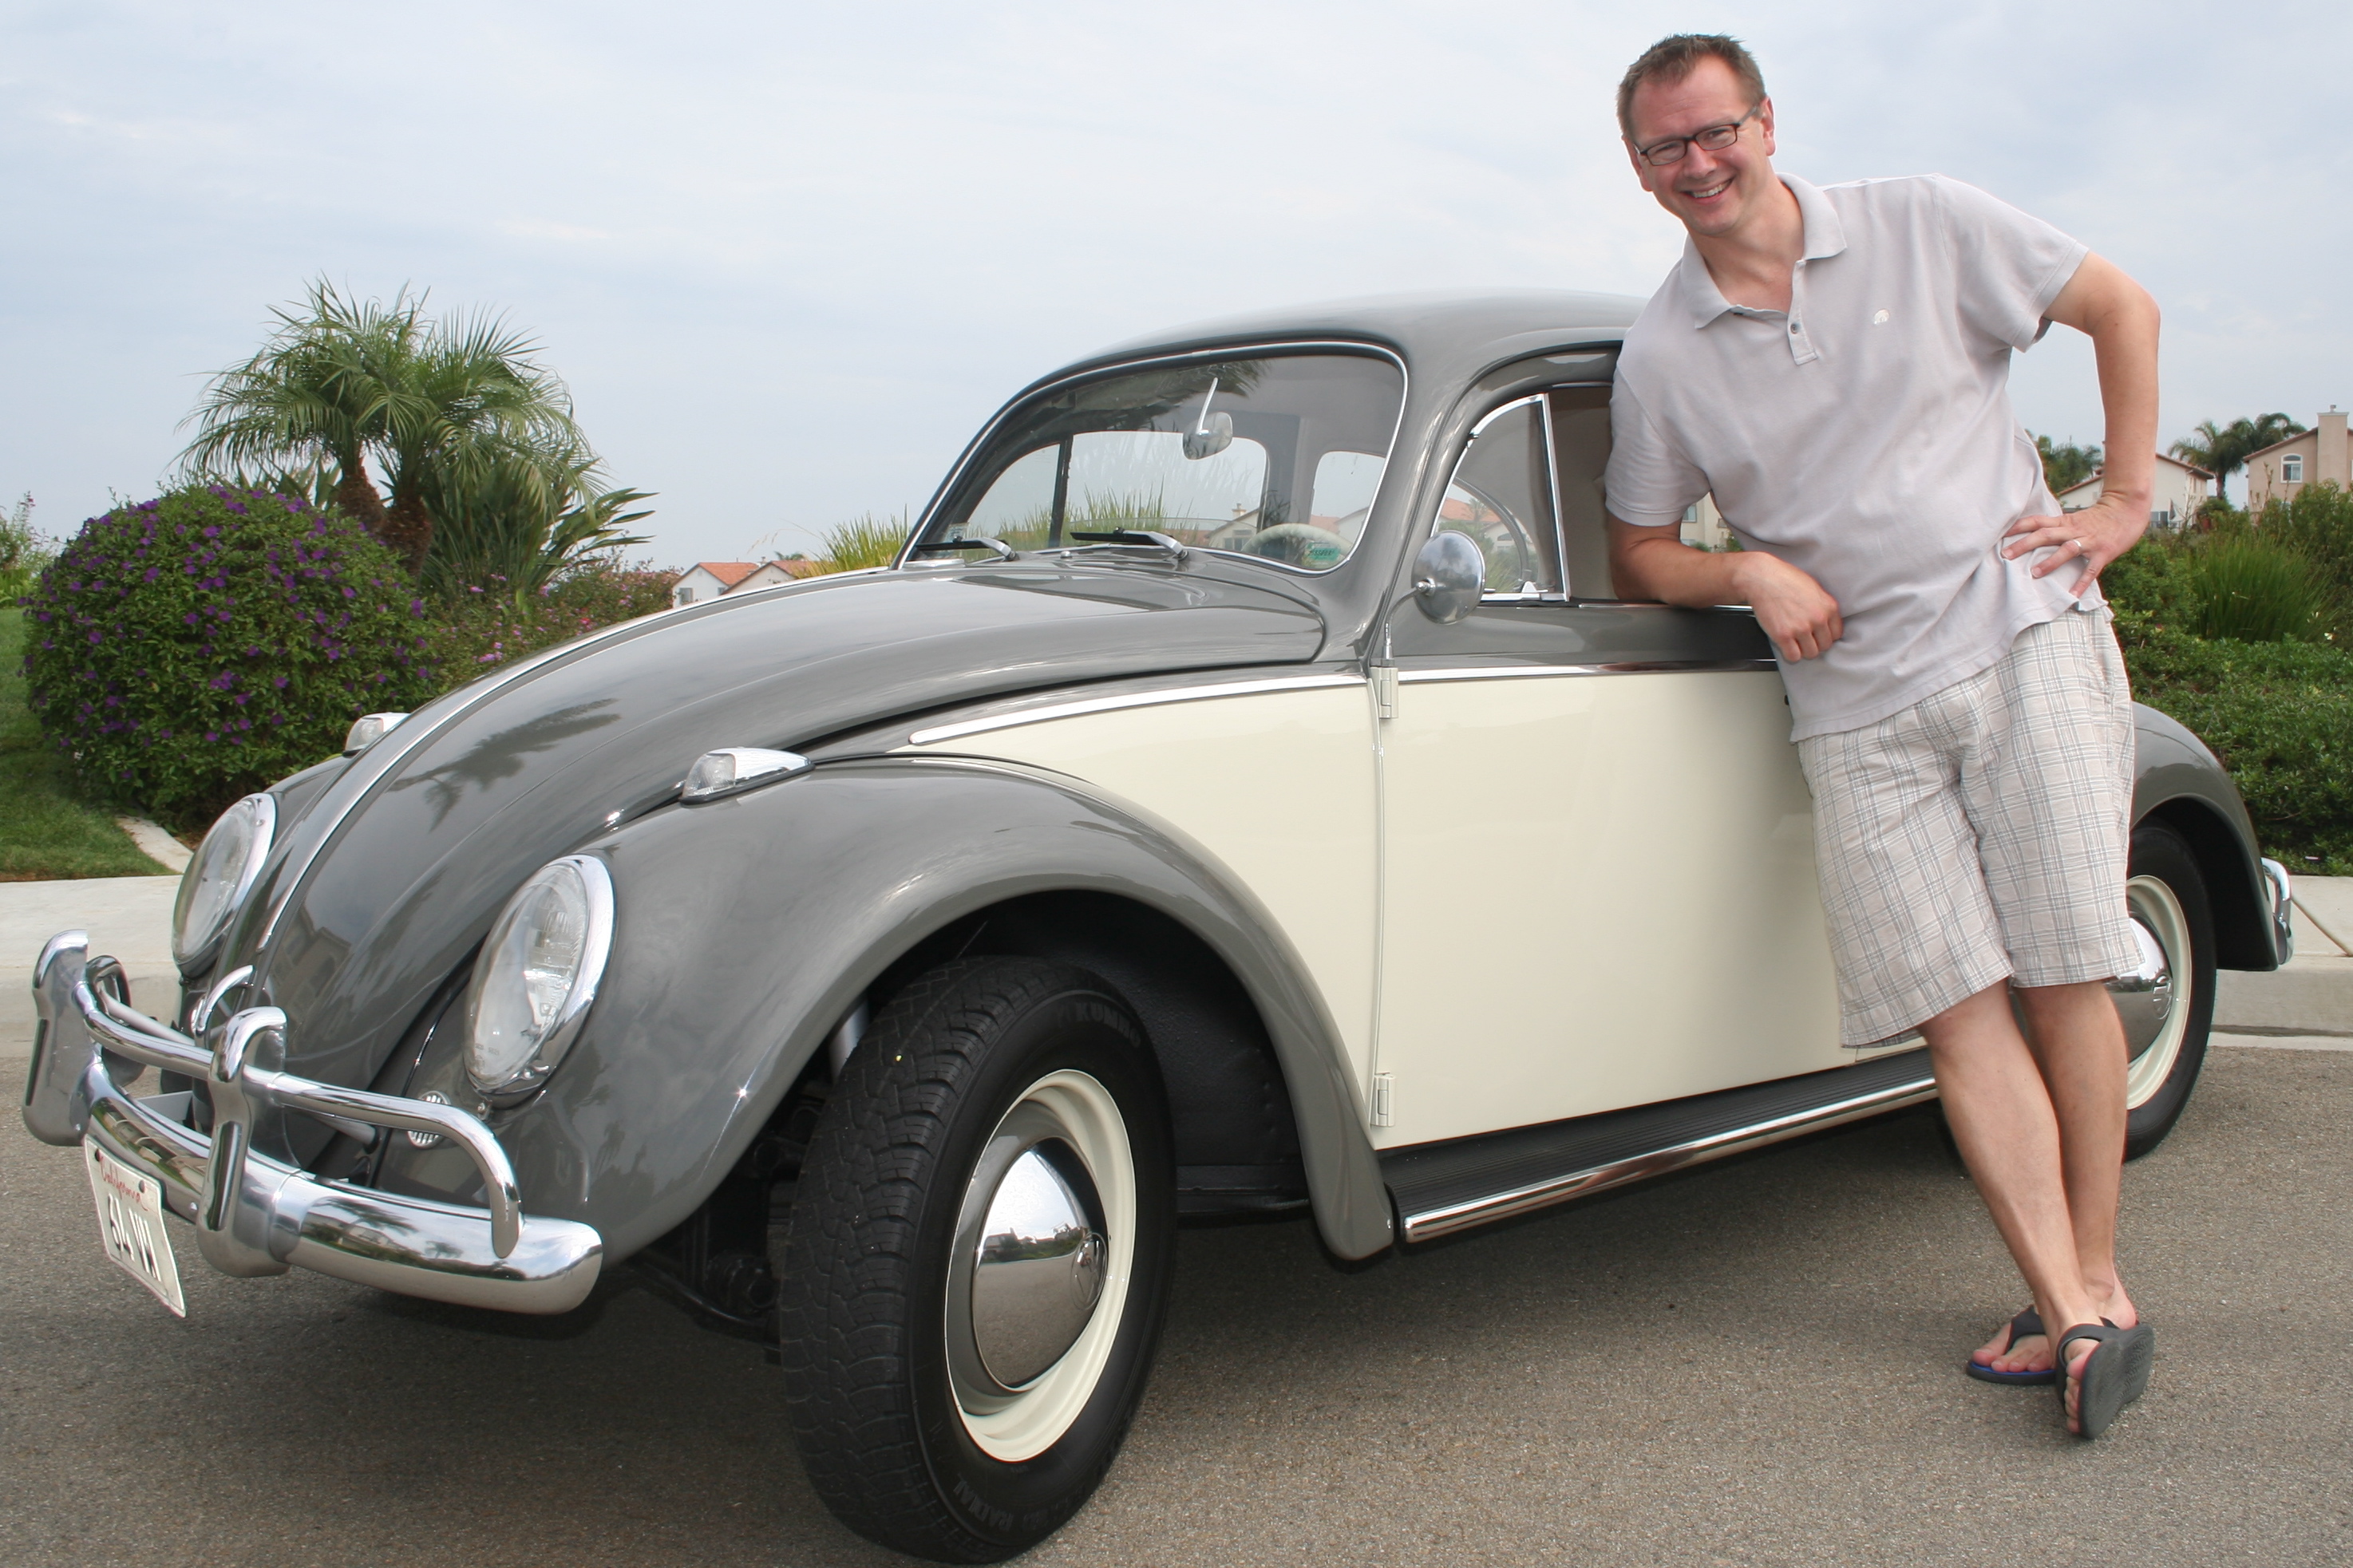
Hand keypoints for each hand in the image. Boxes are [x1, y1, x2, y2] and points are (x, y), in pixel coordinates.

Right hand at [1734, 552, 1843, 660]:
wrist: (1763, 577)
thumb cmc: (1785, 579)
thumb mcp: (1813, 588)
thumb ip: (1823, 607)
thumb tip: (1825, 623)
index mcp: (1829, 607)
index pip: (1836, 634)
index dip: (1825, 636)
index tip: (1817, 635)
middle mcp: (1818, 619)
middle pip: (1824, 646)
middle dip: (1814, 644)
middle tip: (1803, 639)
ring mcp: (1801, 628)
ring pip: (1810, 654)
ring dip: (1802, 650)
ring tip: (1794, 642)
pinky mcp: (1784, 635)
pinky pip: (1793, 656)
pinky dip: (1789, 654)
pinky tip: (1785, 645)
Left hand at [2001, 494, 2147, 596]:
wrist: (2127, 509)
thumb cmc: (2097, 519)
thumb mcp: (2072, 520)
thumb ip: (2054, 529)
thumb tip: (2029, 541)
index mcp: (2063, 522)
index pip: (2036, 521)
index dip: (2018, 527)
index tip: (1998, 534)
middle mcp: (2073, 530)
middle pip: (2045, 535)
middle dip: (2024, 545)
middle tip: (2005, 555)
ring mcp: (2089, 541)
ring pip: (2066, 549)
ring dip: (2050, 561)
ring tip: (2034, 573)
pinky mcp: (2104, 552)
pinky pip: (2091, 569)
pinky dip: (2082, 582)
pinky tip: (2073, 595)